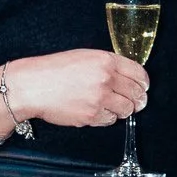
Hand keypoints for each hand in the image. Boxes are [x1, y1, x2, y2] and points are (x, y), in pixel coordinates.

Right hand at [3, 50, 148, 129]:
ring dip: (122, 109)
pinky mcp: (92, 116)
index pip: (138, 73)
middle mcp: (106, 79)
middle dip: (137, 99)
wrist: (33, 85)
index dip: (143, 83)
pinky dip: (107, 117)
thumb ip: (107, 65)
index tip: (142, 87)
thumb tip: (126, 77)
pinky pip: (110, 120)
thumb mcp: (84, 57)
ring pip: (126, 109)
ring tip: (112, 106)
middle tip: (134, 102)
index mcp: (106, 60)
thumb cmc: (54, 70)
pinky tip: (97, 111)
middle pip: (136, 94)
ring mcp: (100, 99)